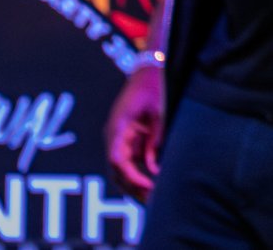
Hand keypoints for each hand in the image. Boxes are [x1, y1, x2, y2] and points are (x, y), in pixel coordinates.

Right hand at [104, 62, 165, 199]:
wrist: (148, 70)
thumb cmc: (153, 88)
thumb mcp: (159, 113)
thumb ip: (155, 139)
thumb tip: (155, 168)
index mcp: (118, 128)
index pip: (117, 160)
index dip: (131, 176)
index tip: (148, 186)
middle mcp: (114, 136)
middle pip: (117, 170)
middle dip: (131, 187)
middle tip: (150, 202)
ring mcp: (118, 138)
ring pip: (121, 169)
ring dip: (133, 184)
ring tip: (150, 200)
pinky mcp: (126, 139)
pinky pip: (130, 161)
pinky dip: (138, 174)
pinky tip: (151, 185)